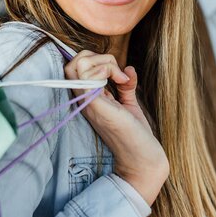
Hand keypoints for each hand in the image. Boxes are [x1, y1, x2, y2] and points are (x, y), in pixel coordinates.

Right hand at [64, 51, 168, 205]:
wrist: (143, 159)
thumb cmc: (135, 134)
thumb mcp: (129, 103)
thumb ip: (125, 85)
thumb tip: (128, 67)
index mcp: (88, 98)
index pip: (75, 66)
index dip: (95, 60)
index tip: (118, 74)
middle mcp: (84, 100)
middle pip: (72, 62)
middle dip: (98, 57)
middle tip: (118, 73)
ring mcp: (88, 104)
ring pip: (78, 65)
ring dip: (104, 64)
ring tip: (121, 79)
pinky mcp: (97, 107)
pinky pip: (88, 79)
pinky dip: (106, 72)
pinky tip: (122, 82)